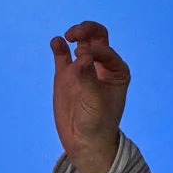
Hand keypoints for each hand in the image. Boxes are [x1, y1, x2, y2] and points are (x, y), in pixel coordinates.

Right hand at [50, 20, 128, 172]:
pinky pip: (62, 53)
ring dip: (75, 34)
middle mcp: (100, 65)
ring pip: (80, 42)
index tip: (83, 58)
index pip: (105, 49)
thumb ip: (88, 76)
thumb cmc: (97, 122)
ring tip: (67, 38)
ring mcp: (82, 68)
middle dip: (87, 30)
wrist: (84, 141)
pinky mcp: (65, 74)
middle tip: (76, 33)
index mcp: (116, 70)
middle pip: (96, 37)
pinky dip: (59, 45)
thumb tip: (81, 53)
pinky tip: (56, 43)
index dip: (94, 49)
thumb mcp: (95, 100)